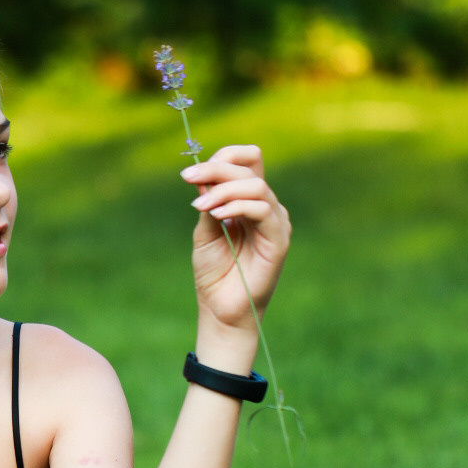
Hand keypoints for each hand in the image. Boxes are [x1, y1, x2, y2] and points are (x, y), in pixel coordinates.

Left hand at [181, 146, 291, 335]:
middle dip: (215, 170)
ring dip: (223, 190)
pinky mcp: (278, 239)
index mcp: (248, 202)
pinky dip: (237, 207)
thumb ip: (209, 203)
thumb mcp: (204, 231)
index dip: (221, 158)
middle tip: (188, 179)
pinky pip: (262, 209)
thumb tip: (204, 175)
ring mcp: (275, 222)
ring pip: (256, 185)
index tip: (189, 174)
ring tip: (200, 206)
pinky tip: (218, 216)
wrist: (221, 309)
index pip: (246, 162)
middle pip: (249, 169)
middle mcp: (265, 208)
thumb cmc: (214, 274)